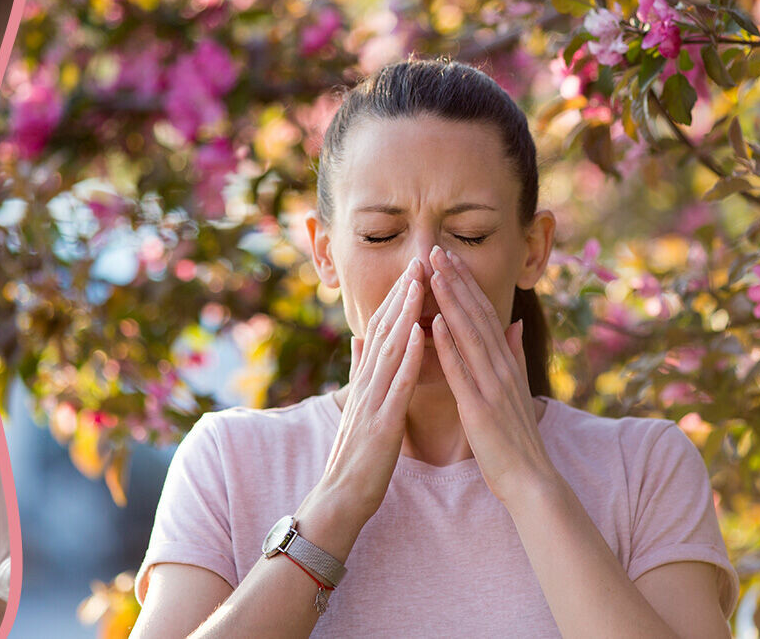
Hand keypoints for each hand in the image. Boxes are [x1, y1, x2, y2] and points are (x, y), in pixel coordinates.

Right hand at [303, 256, 425, 532]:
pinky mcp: (381, 423)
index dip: (396, 299)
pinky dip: (408, 357)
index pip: (382, 331)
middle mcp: (366, 385)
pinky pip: (397, 385)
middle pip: (384, 331)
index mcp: (366, 381)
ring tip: (419, 283)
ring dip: (405, 314)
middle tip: (418, 260)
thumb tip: (358, 339)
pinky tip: (420, 333)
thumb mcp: (357, 406)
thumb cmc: (355, 456)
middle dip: (401, 295)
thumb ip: (359, 371)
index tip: (413, 269)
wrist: (340, 498)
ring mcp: (371, 402)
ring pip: (390, 350)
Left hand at [427, 245, 556, 504]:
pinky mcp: (479, 407)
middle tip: (436, 249)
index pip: (483, 314)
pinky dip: (449, 345)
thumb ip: (513, 354)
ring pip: (469, 335)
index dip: (465, 284)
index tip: (448, 257)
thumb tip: (512, 323)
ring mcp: (492, 385)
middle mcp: (501, 367)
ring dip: (451, 301)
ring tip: (434, 272)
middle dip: (456, 280)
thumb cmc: (515, 439)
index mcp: (505, 363)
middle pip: (476, 315)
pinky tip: (435, 323)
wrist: (530, 480)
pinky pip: (462, 371)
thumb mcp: (516, 389)